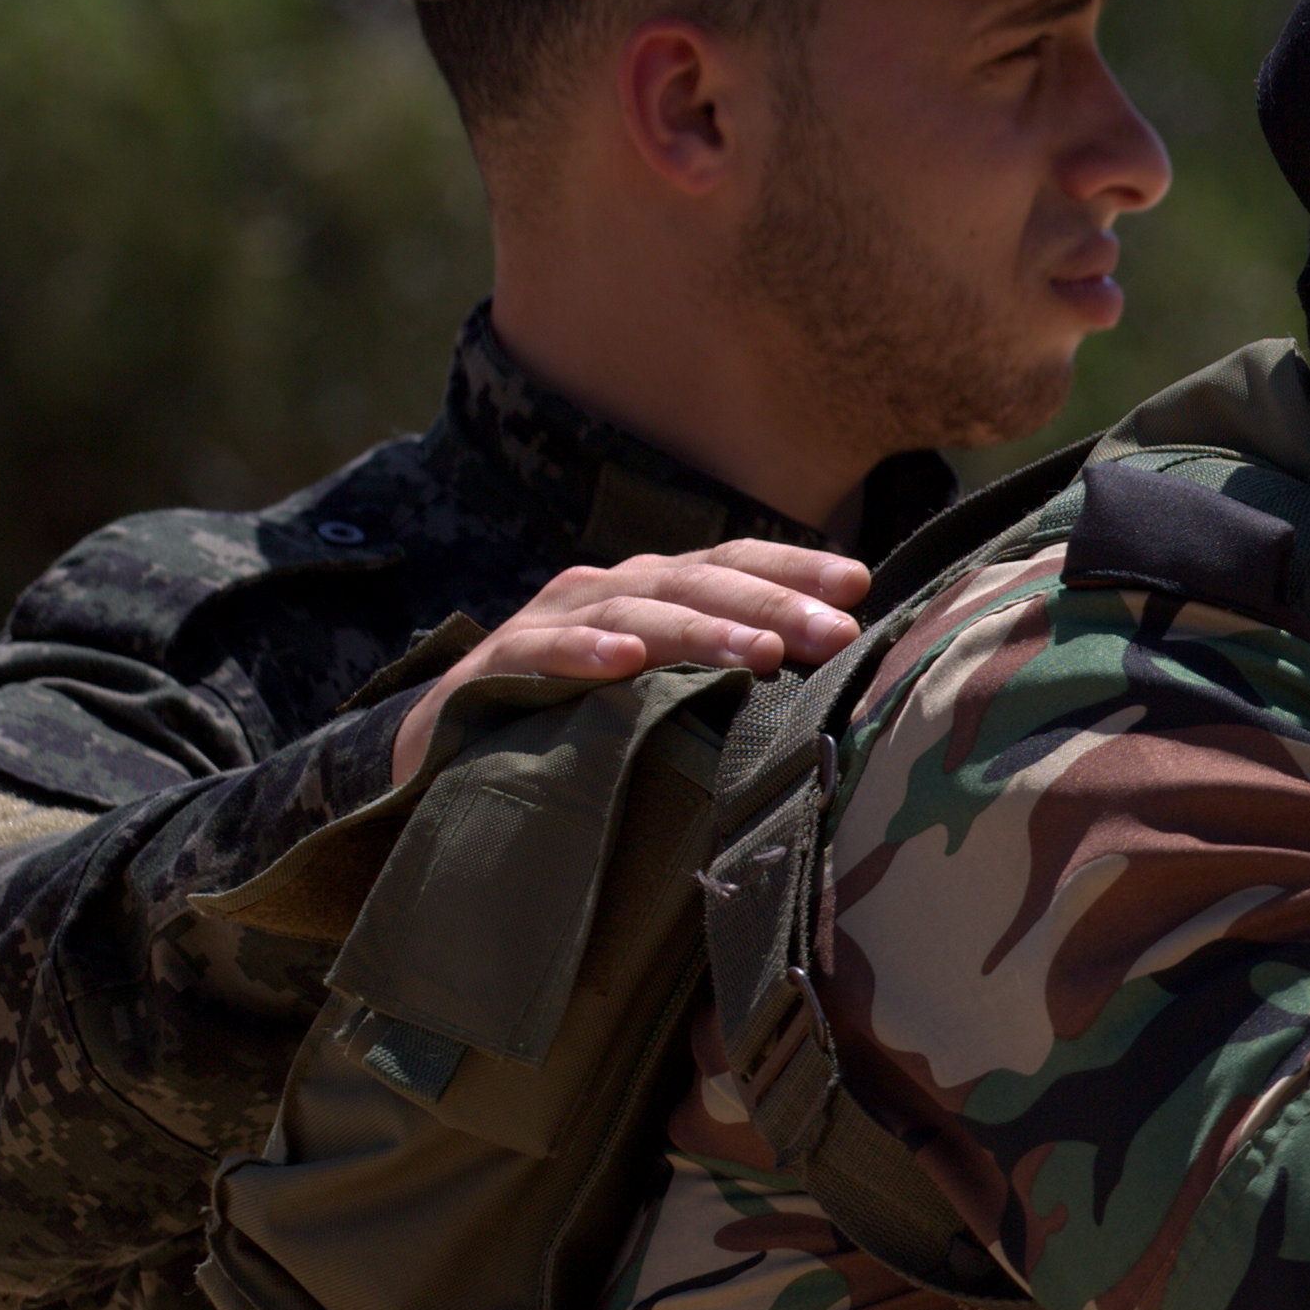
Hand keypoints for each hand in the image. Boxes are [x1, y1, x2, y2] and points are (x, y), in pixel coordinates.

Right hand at [393, 542, 869, 785]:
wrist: (449, 746)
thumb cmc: (581, 716)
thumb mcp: (665, 688)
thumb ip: (734, 673)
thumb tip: (839, 682)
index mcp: (656, 590)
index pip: (734, 563)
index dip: (795, 568)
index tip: (860, 584)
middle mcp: (608, 591)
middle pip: (698, 582)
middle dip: (770, 604)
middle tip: (833, 631)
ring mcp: (550, 623)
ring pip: (633, 612)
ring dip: (698, 630)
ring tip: (755, 651)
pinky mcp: (496, 668)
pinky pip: (543, 654)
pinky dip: (583, 651)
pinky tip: (623, 662)